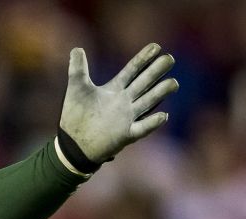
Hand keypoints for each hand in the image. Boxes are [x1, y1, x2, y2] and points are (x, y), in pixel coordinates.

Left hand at [59, 43, 179, 167]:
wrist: (72, 144)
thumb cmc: (75, 116)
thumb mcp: (76, 89)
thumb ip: (78, 69)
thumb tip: (76, 48)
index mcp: (115, 89)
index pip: (133, 70)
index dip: (143, 59)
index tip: (156, 46)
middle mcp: (125, 102)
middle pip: (144, 83)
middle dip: (156, 71)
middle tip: (169, 59)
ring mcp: (127, 118)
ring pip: (148, 102)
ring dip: (160, 93)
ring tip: (173, 83)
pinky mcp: (126, 135)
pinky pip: (142, 128)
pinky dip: (152, 123)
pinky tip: (163, 115)